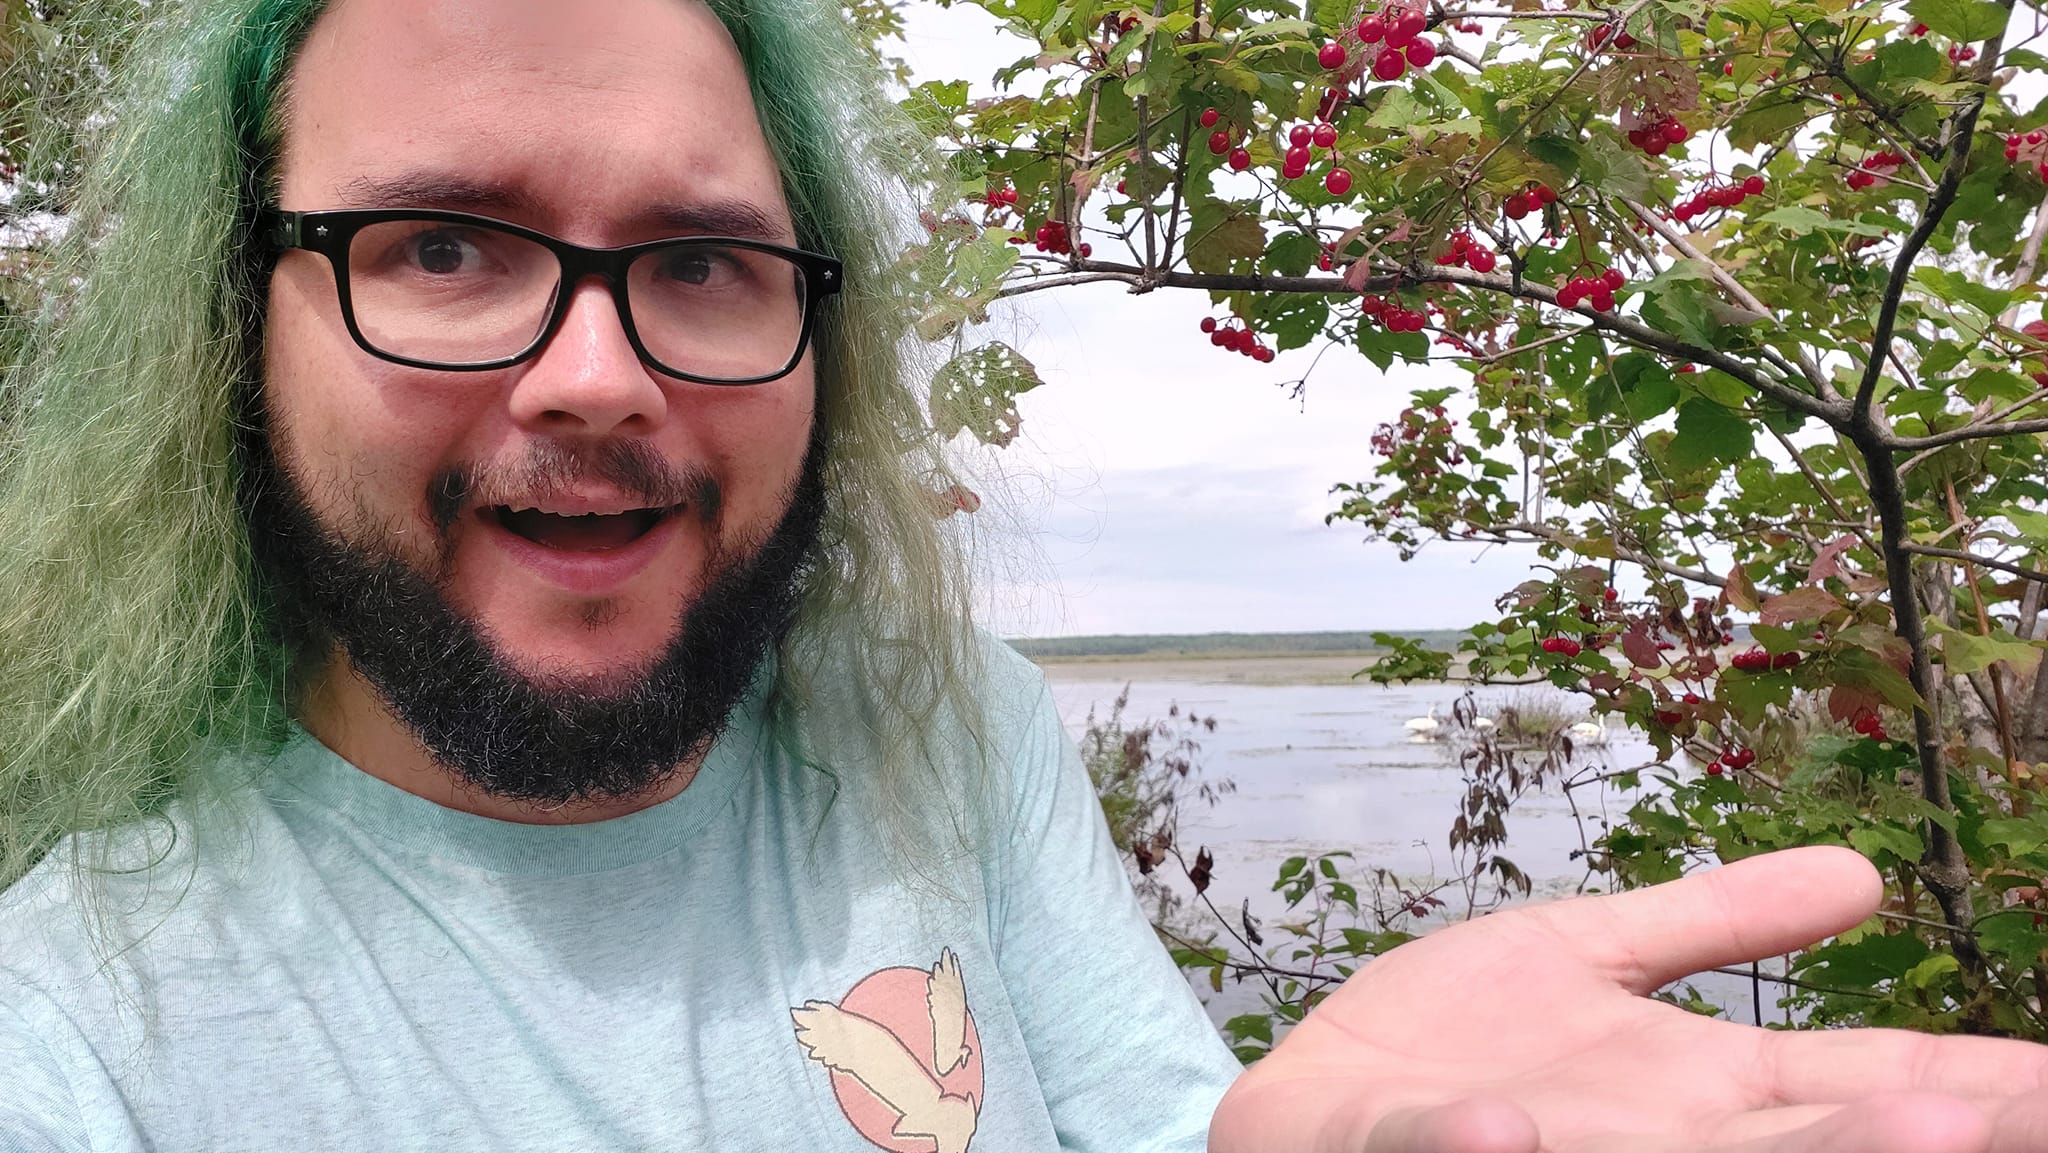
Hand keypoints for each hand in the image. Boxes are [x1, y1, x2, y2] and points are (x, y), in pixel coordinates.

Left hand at [1207, 846, 2047, 1151]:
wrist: (1315, 1108)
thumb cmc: (1464, 1052)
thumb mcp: (1594, 958)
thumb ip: (1715, 921)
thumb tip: (1861, 870)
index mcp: (1701, 1097)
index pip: (1867, 1089)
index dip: (1978, 1090)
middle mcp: (1648, 1144)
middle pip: (1801, 1148)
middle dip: (1902, 1140)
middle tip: (2011, 1119)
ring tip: (1909, 1134)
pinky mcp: (1415, 1149)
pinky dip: (1476, 1148)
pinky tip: (1507, 1128)